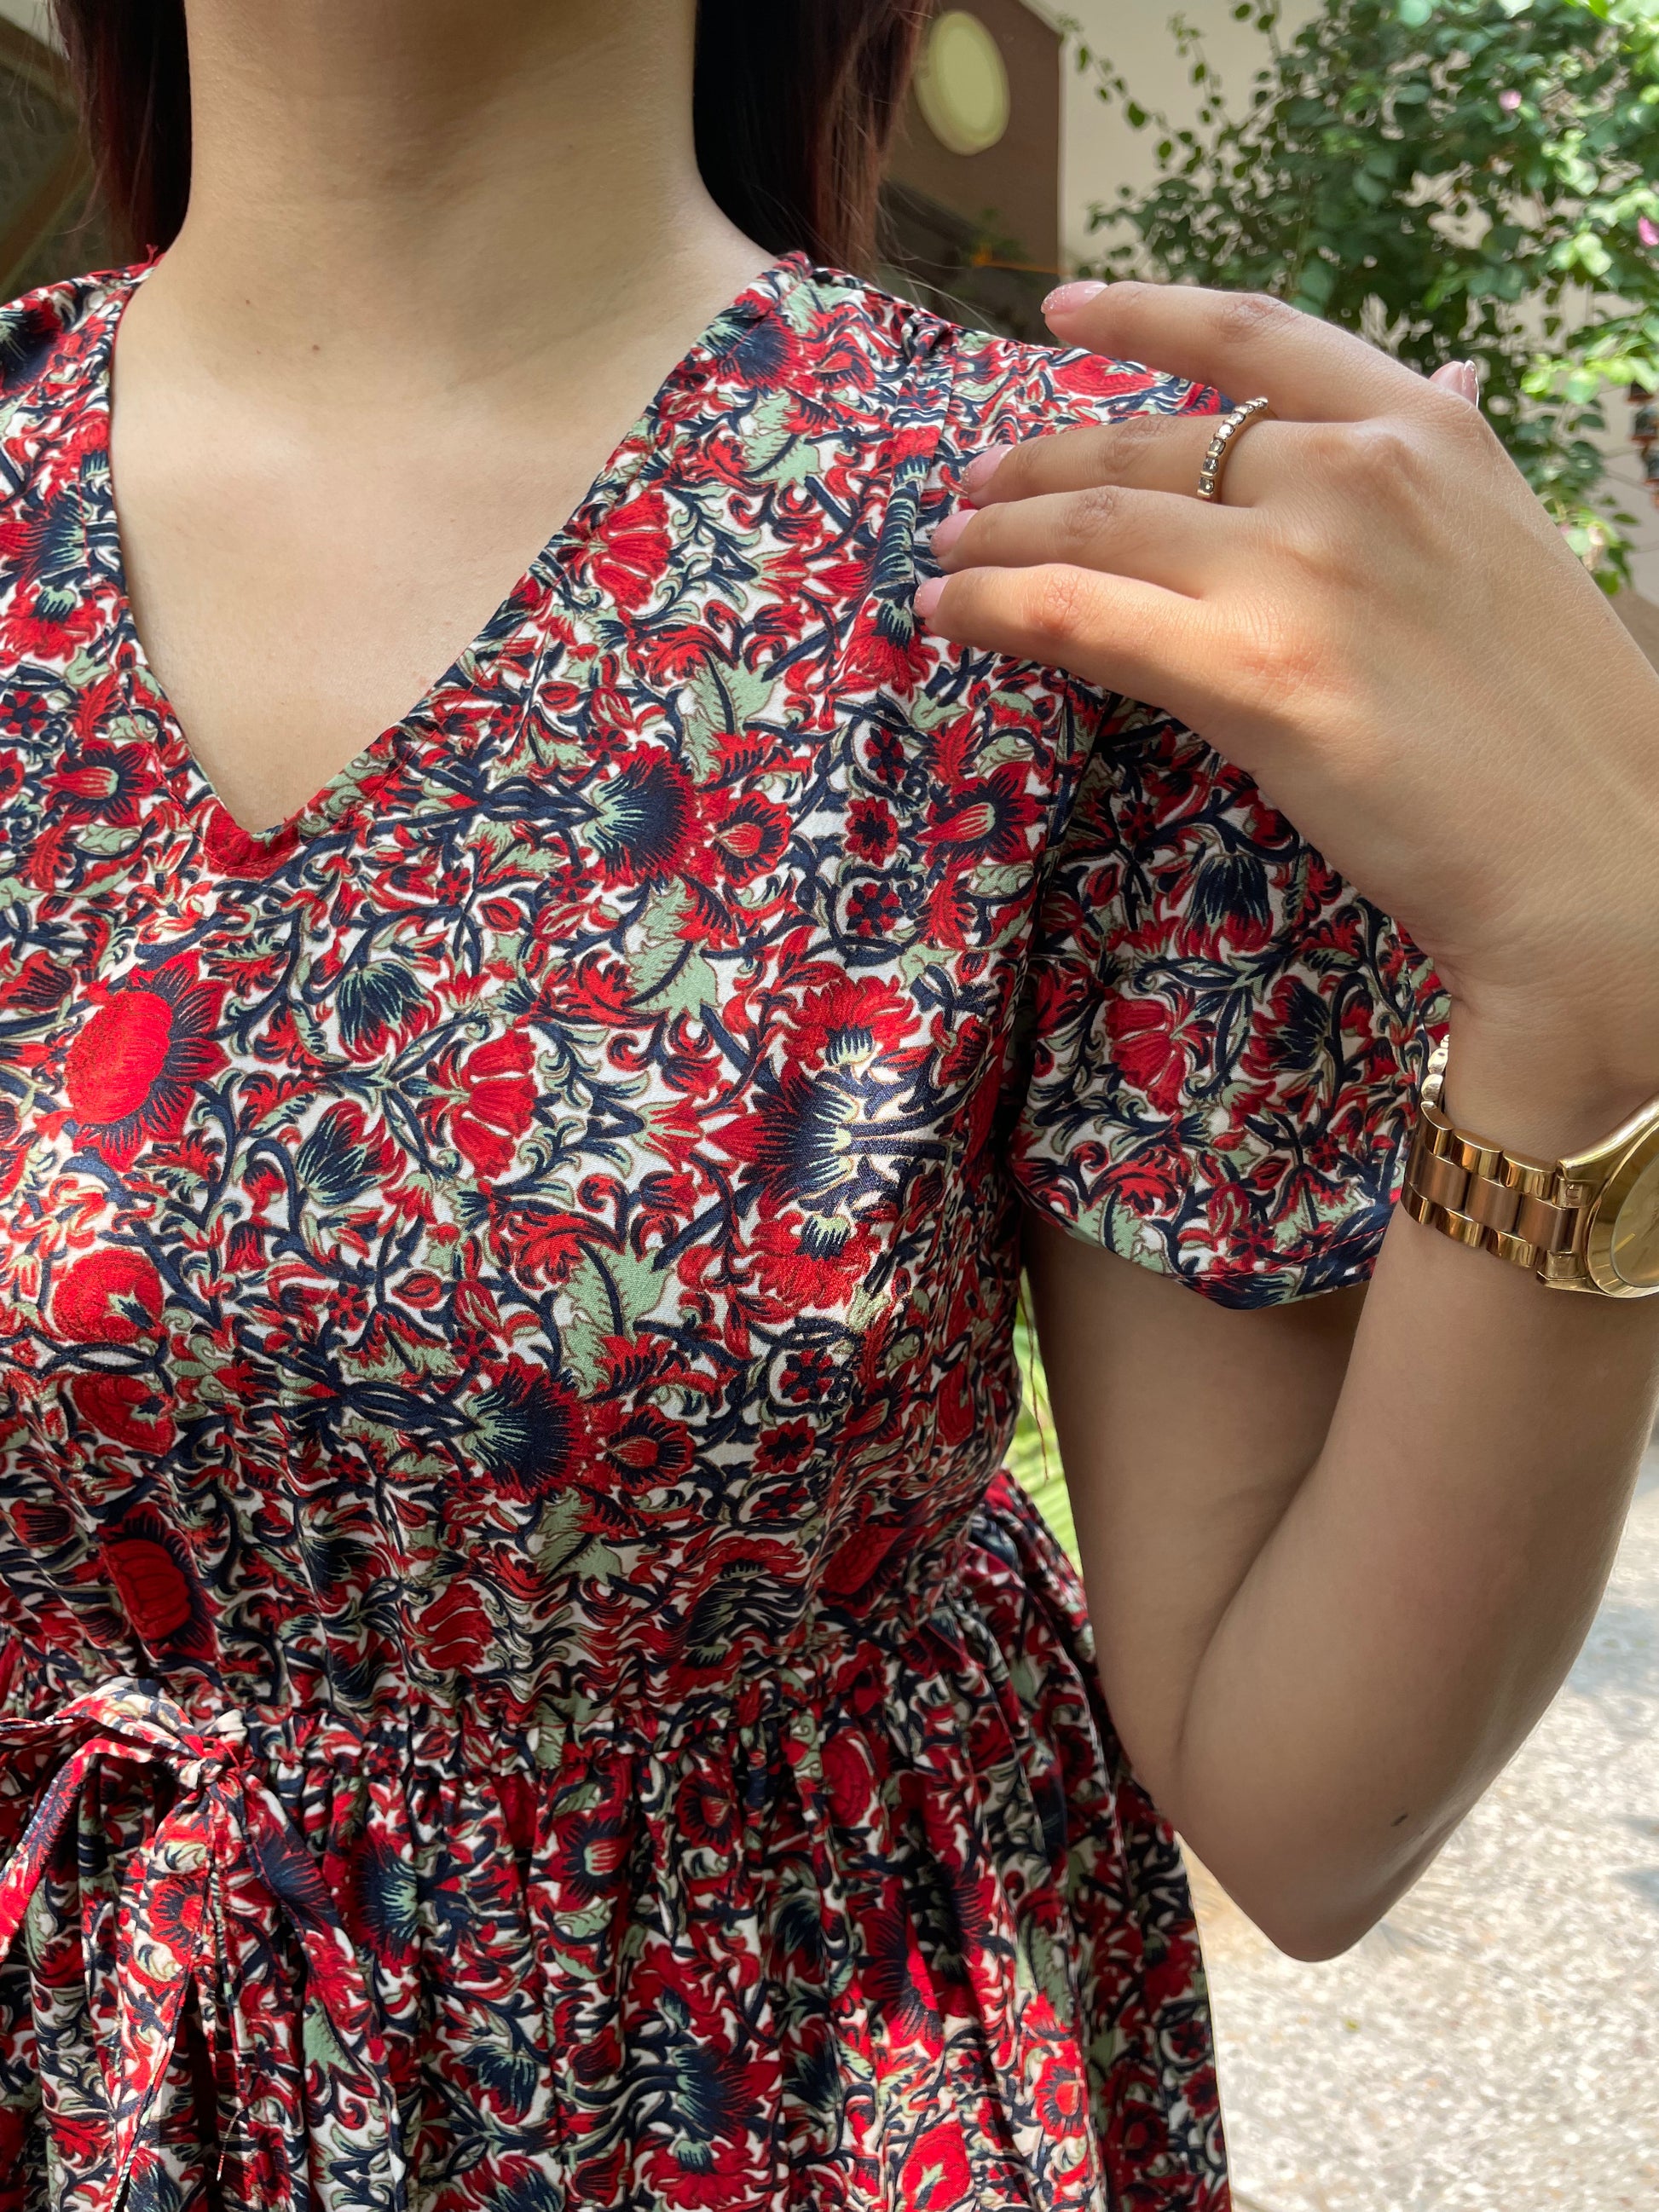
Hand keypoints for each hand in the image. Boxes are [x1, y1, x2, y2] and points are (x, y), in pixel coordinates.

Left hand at [915, 282, 1658, 1146]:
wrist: (1601, 856)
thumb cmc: (1559, 729)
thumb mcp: (1511, 547)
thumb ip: (1442, 470)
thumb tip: (1440, 392)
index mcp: (1425, 431)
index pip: (1254, 334)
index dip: (1138, 311)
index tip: (1058, 313)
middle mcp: (1354, 472)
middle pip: (1146, 441)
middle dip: (1036, 465)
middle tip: (973, 496)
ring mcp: (1298, 568)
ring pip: (1093, 521)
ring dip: (996, 536)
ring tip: (947, 556)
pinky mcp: (1251, 671)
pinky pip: (1077, 612)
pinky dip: (992, 605)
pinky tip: (950, 612)